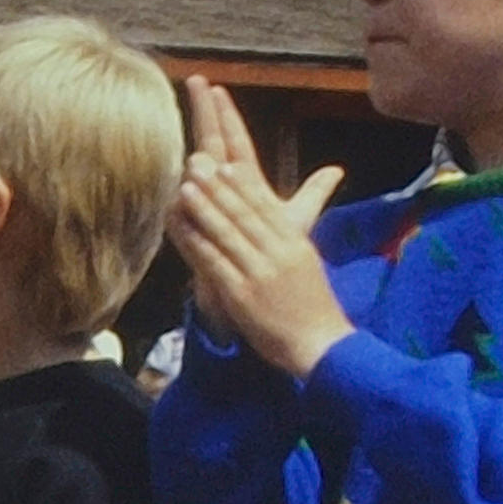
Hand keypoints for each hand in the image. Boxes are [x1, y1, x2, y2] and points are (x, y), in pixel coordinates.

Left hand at [165, 82, 350, 374]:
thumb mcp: (307, 259)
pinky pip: (215, 262)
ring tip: (185, 183)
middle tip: (197, 159)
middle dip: (219, 184)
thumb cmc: (312, 304)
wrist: (321, 344)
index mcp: (294, 241)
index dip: (242, 181)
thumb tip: (290, 214)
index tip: (224, 160)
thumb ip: (293, 231)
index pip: (266, 203)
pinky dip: (196, 241)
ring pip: (229, 232)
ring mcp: (260, 271)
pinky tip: (180, 227)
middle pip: (245, 210)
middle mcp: (279, 250)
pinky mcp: (243, 293)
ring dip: (206, 206)